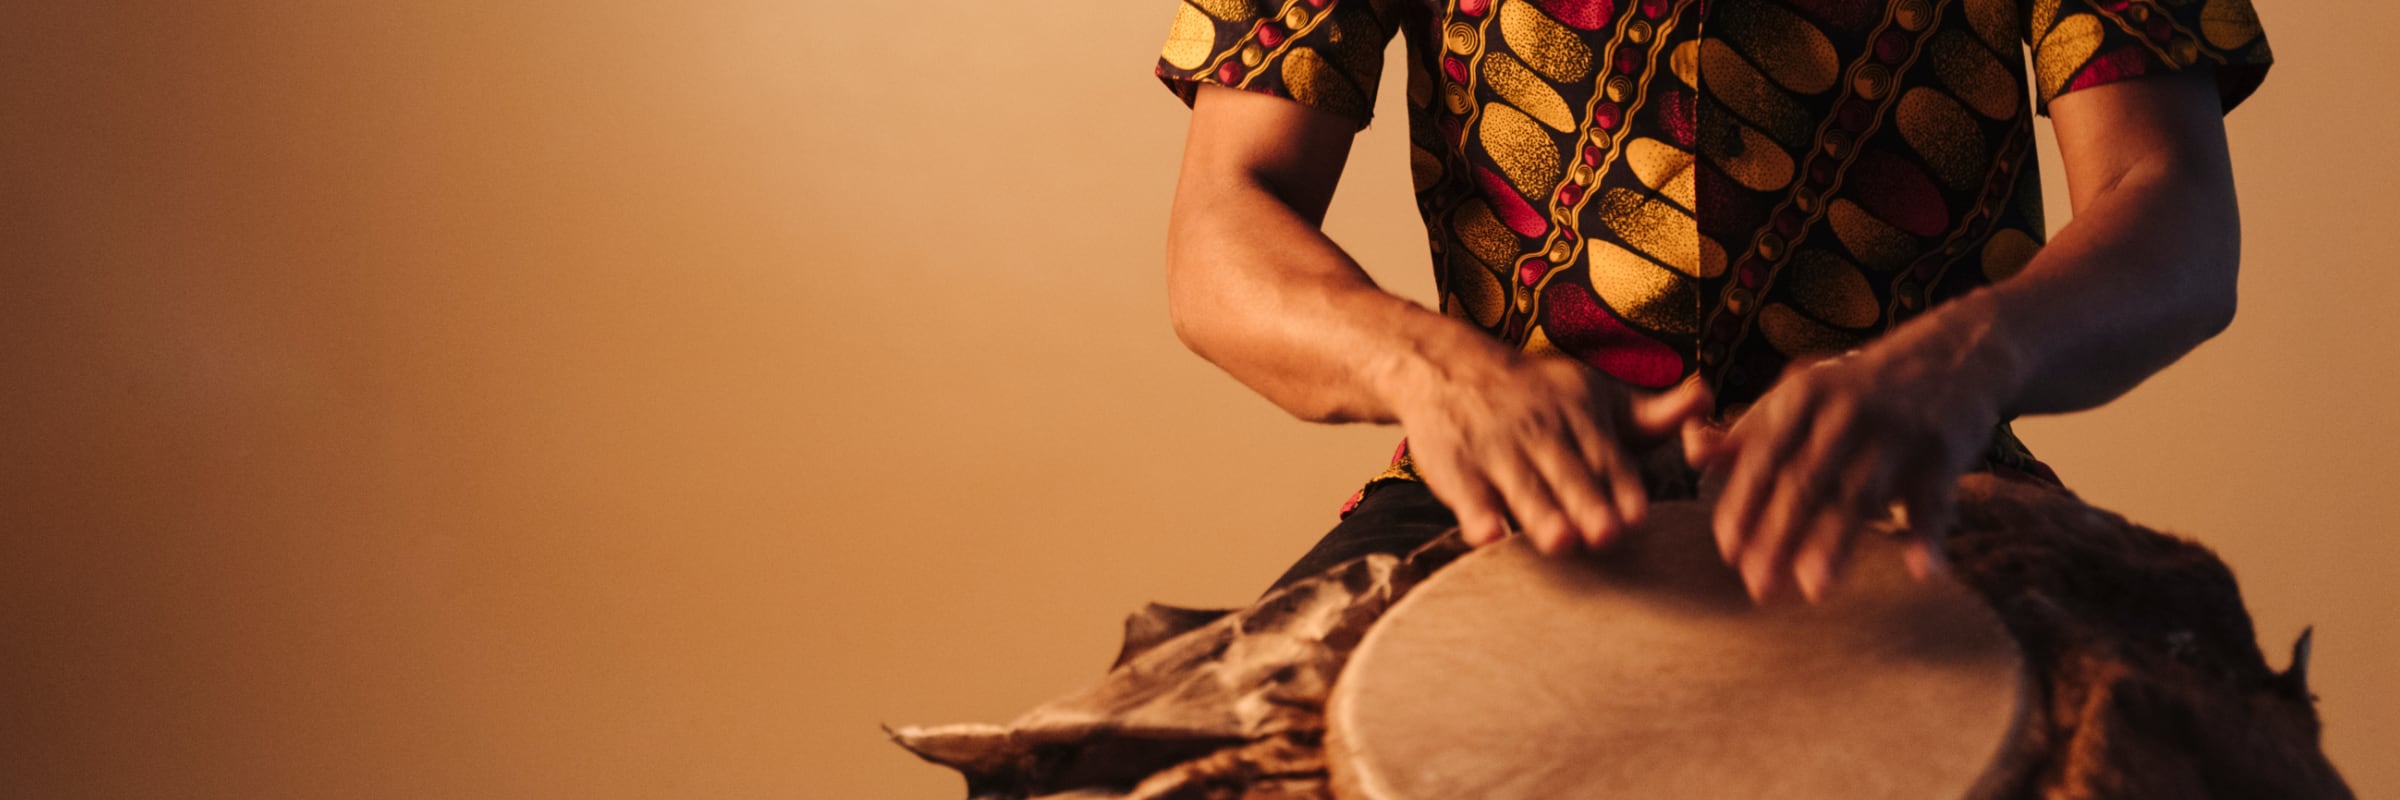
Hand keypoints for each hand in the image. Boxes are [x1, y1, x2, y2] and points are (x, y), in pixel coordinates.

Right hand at [1389, 349, 1711, 555]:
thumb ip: (1653, 413)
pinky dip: (1476, 513)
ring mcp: (1495, 448)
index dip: (1622, 485)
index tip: (1637, 514)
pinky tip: (1487, 535)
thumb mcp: (1596, 396)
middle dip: (1587, 502)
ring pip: (1522, 485)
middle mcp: (1540, 430)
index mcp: (1580, 415)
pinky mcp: (1454, 466)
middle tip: (1607, 534)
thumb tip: (1707, 397)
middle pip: (1567, 472)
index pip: (1606, 455)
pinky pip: (1466, 492)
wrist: (1446, 367)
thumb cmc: (1538, 395)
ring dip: (1539, 512)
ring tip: (1559, 541)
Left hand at [1689, 326, 2016, 603]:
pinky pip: (1936, 497)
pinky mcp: (1945, 447)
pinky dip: (1930, 533)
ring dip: (1837, 542)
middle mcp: (1847, 410)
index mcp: (1804, 397)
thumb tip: (1693, 457)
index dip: (1743, 505)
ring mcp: (1899, 429)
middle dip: (1779, 535)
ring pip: (1862, 493)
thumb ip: (1748, 431)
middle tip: (1758, 587)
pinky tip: (1921, 570)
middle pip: (1807, 481)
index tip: (1727, 550)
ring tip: (1814, 589)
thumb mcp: (1800, 394)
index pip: (1764, 458)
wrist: (1956, 350)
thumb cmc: (1859, 386)